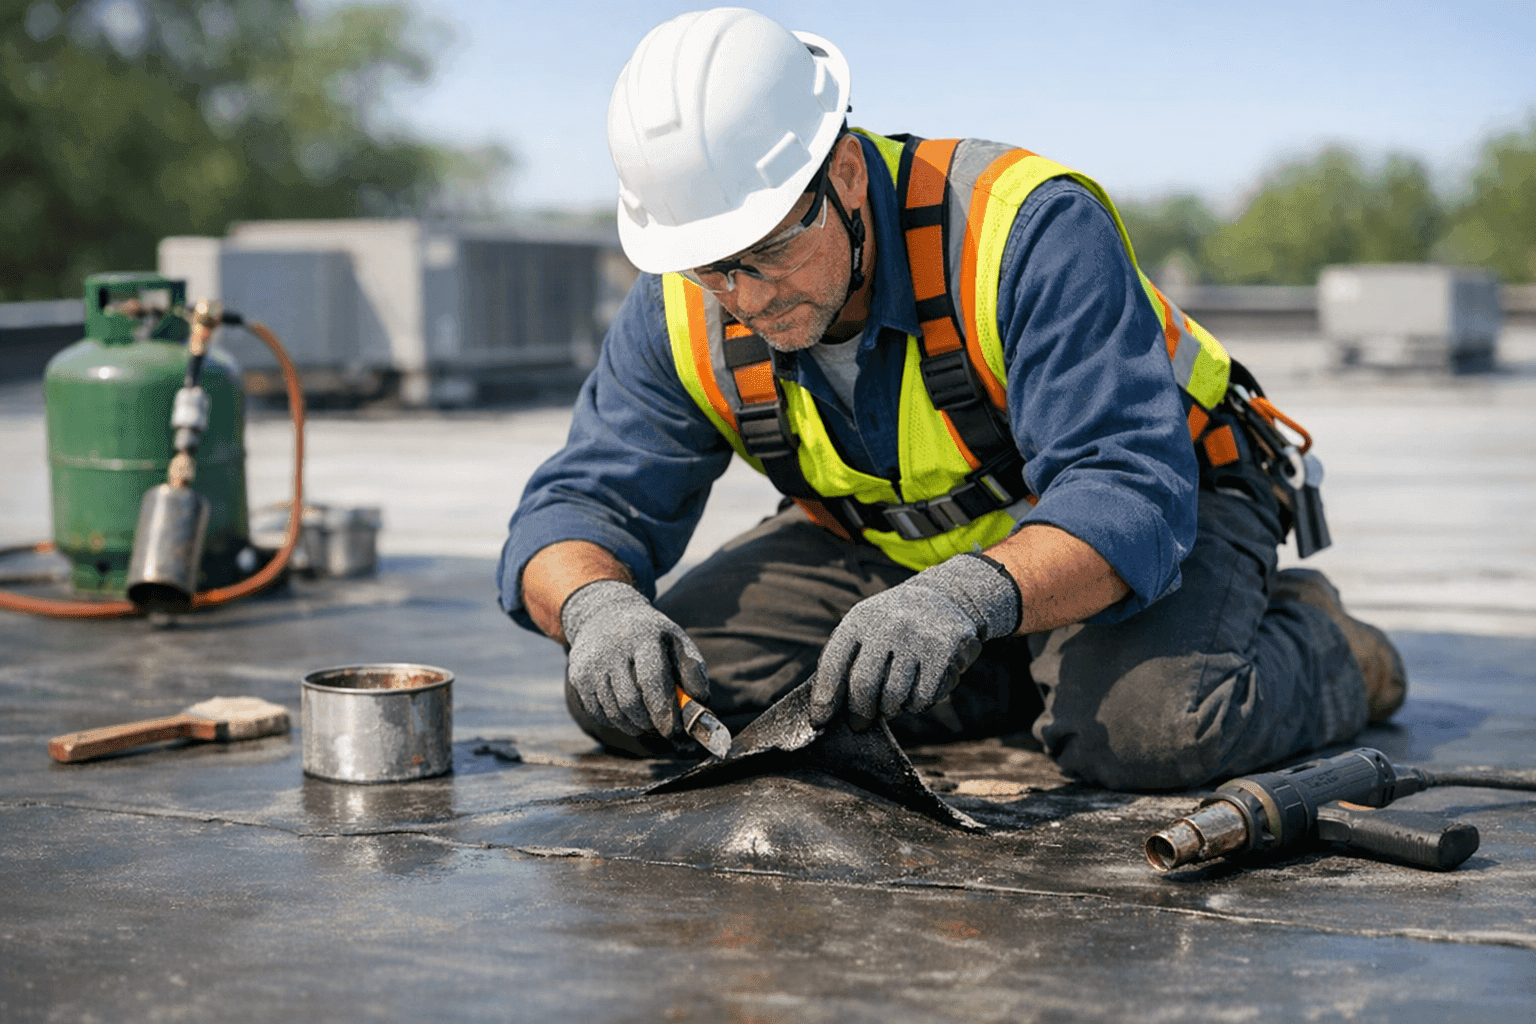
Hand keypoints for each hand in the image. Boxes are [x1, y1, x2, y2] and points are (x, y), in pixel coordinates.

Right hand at [560, 580, 708, 737]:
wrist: (604, 614)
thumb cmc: (650, 635)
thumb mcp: (676, 640)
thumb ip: (693, 670)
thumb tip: (701, 702)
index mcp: (643, 637)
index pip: (652, 680)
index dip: (664, 711)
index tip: (674, 731)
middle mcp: (612, 649)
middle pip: (630, 702)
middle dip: (649, 723)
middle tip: (661, 728)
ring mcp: (591, 663)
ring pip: (613, 712)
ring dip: (634, 725)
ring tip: (647, 721)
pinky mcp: (577, 677)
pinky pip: (598, 713)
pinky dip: (616, 721)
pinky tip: (626, 712)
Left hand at [811, 553, 1020, 729]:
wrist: (945, 597)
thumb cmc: (893, 623)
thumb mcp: (866, 626)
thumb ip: (846, 659)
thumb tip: (826, 708)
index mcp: (859, 619)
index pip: (833, 664)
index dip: (824, 698)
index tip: (820, 720)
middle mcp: (886, 625)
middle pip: (864, 685)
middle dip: (859, 712)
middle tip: (859, 724)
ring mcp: (916, 637)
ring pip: (894, 696)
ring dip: (890, 709)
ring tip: (891, 704)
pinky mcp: (942, 650)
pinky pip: (922, 696)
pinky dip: (916, 705)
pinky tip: (914, 695)